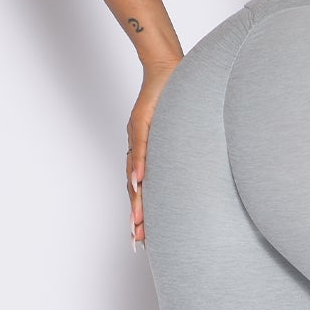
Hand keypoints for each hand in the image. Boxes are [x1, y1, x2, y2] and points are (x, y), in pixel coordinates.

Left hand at [127, 61, 180, 248]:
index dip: (142, 211)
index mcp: (148, 154)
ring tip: (136, 223)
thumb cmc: (173, 99)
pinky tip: (139, 184)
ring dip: (137, 200)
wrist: (168, 70)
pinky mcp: (143, 123)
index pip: (143, 188)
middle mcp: (140, 148)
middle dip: (138, 215)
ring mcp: (140, 137)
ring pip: (136, 174)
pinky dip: (140, 166)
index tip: (143, 235)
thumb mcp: (171, 130)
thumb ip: (169, 150)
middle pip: (136, 188)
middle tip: (137, 239)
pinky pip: (142, 148)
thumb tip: (171, 173)